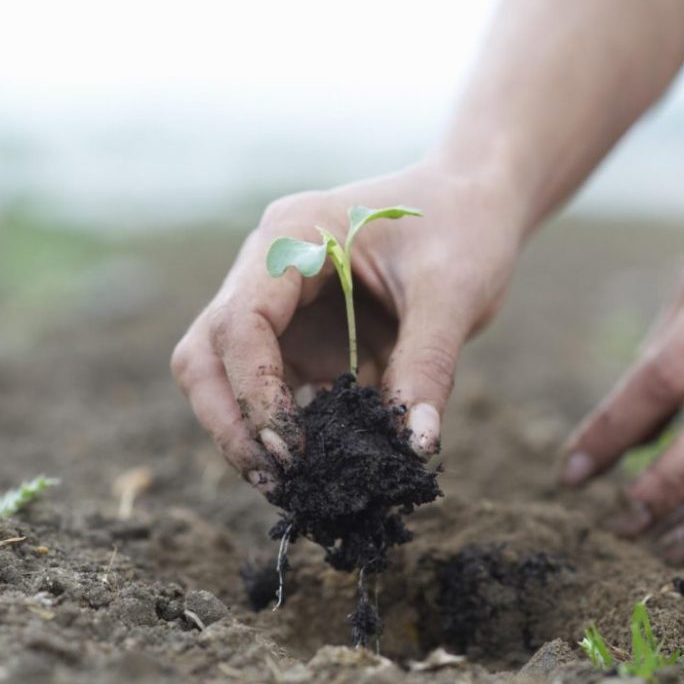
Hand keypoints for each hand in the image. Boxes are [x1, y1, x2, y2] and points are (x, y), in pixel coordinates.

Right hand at [171, 162, 522, 490]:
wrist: (475, 200)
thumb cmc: (464, 225)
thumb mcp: (454, 292)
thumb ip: (428, 365)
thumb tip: (413, 447)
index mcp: (292, 236)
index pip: (239, 323)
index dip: (255, 393)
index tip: (293, 450)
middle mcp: (268, 268)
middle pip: (208, 353)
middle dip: (230, 422)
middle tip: (277, 481)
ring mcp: (282, 303)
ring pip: (229, 376)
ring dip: (255, 431)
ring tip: (301, 484)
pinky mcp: (304, 332)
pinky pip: (280, 386)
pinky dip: (295, 424)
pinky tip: (330, 459)